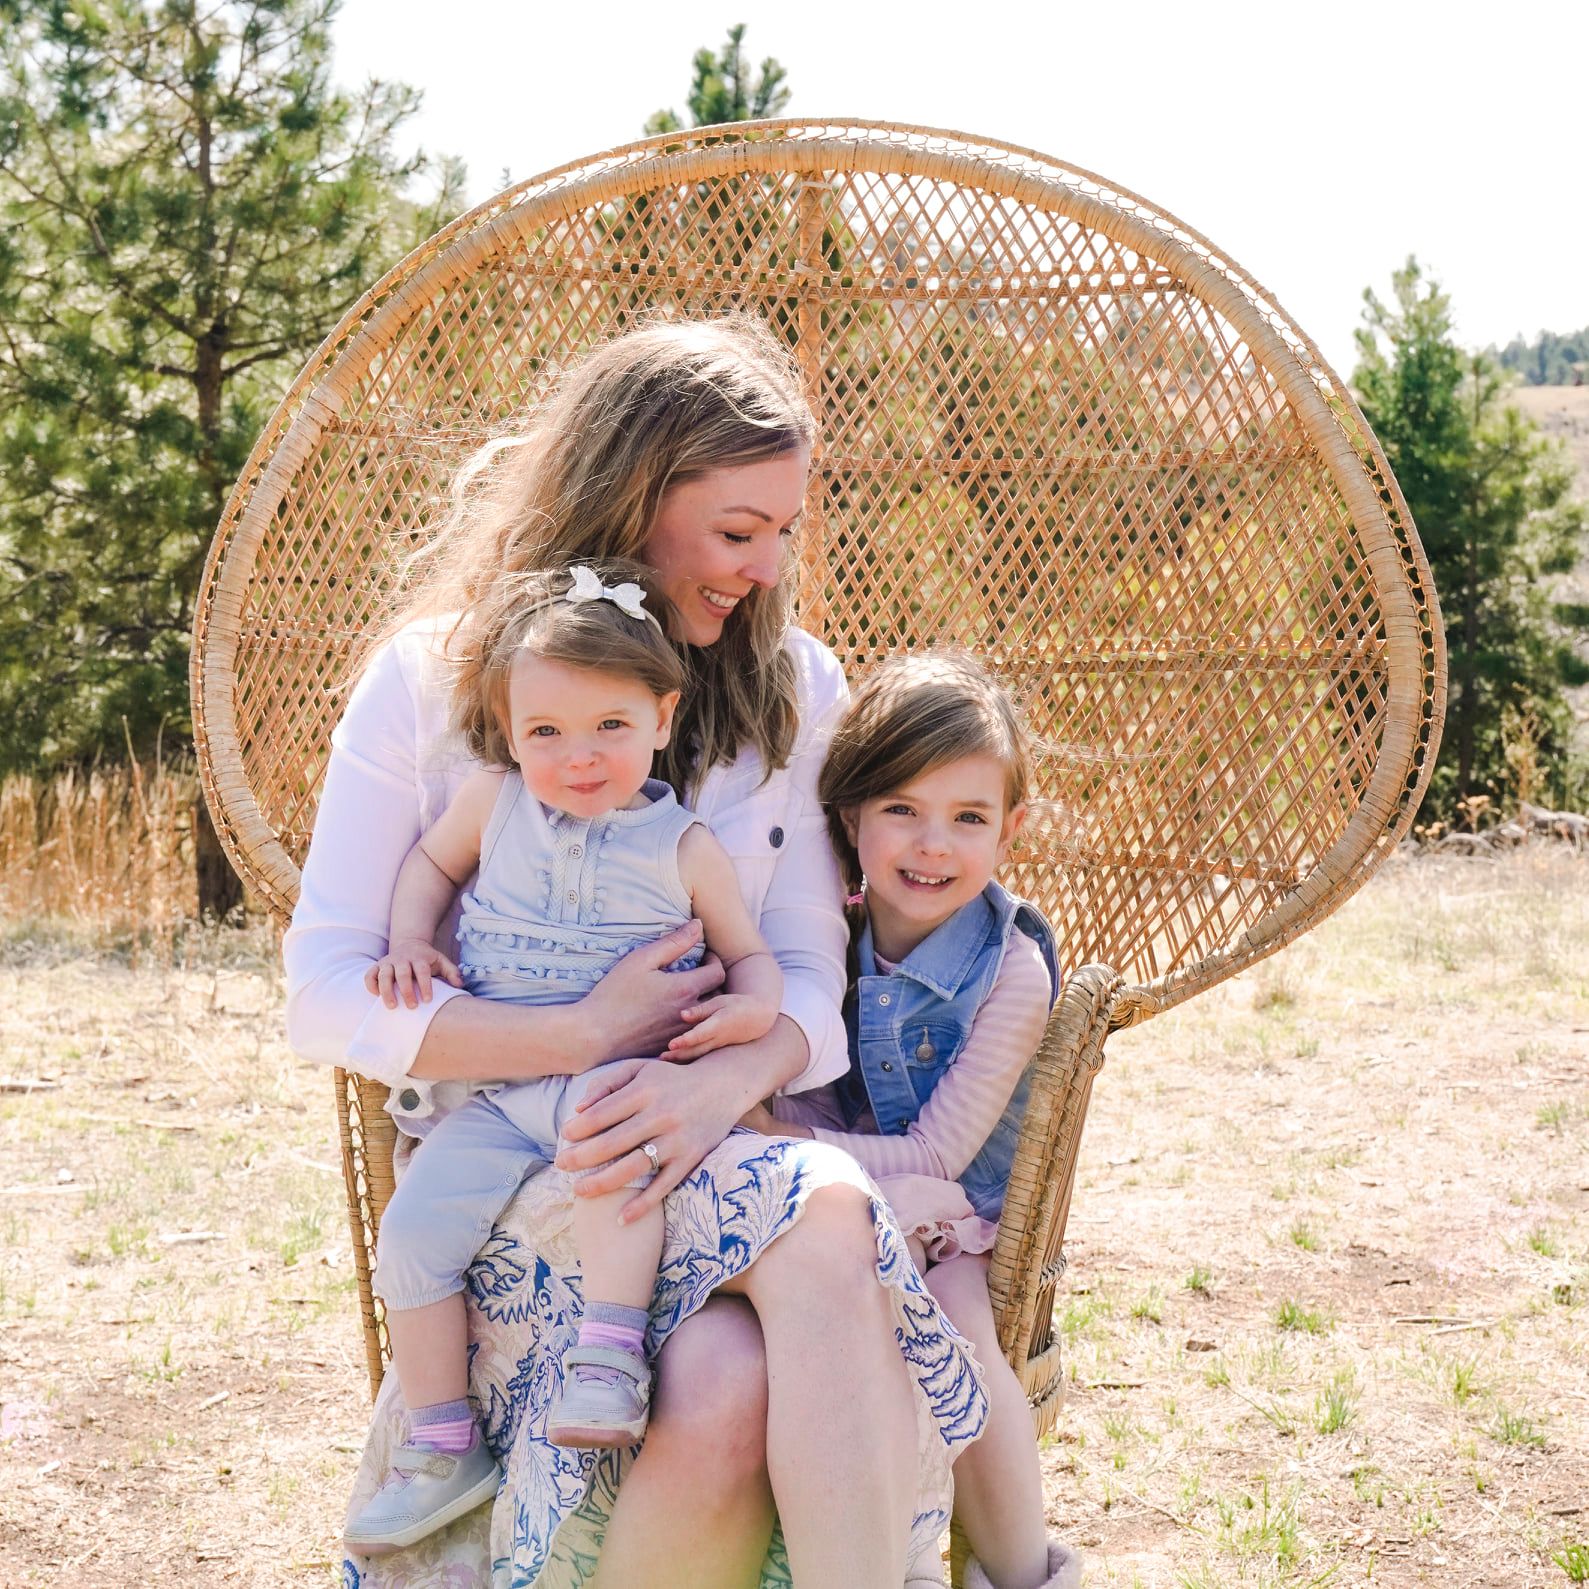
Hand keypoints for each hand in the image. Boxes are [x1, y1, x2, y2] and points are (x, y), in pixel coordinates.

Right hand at [364, 939, 462, 1009]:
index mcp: (419, 958)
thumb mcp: (441, 961)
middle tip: (412, 1007)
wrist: (410, 943)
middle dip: (406, 991)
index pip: (422, 971)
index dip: (425, 985)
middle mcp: (402, 959)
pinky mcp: (377, 966)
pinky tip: (376, 996)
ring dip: (387, 991)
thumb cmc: (427, 958)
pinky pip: (370, 975)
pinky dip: (371, 985)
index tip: (428, 1000)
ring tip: (392, 1006)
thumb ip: (451, 972)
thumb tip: (459, 985)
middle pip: (402, 974)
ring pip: (384, 975)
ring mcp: (388, 962)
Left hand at [558, 1022, 803, 1222]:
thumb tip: (578, 1109)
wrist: (723, 1085)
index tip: (564, 1137)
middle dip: (581, 1157)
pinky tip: (621, 1218)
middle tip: (561, 1165)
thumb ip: (608, 1083)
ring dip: (603, 1183)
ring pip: (634, 1167)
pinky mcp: (692, 1158)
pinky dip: (643, 1204)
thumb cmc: (672, 1078)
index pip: (603, 1113)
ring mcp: (677, 1139)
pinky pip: (664, 1186)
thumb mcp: (641, 1068)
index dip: (579, 1128)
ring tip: (580, 1190)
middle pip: (613, 1142)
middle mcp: (661, 1114)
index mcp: (645, 1090)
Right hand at [577, 922, 725, 1064]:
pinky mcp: (674, 1047)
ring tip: (690, 993)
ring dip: (705, 1003)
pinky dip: (693, 1022)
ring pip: (708, 1016)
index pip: (718, 972)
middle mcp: (690, 1013)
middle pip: (719, 995)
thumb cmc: (614, 995)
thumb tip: (698, 925)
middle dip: (713, 982)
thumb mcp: (641, 960)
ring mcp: (683, 1033)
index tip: (703, 956)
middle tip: (699, 973)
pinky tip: (675, 1014)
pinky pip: (694, 1033)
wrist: (594, 1035)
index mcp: (685, 989)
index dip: (714, 960)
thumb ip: (674, 942)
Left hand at [664, 993, 778, 1060]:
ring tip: (663, 1060)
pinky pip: (702, 1056)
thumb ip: (701, 1010)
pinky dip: (689, 1059)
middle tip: (661, 1058)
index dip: (686, 1040)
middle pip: (696, 1049)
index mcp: (719, 1024)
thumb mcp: (721, 1002)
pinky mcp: (718, 1051)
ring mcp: (719, 1047)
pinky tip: (675, 1061)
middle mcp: (718, 1039)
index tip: (671, 1044)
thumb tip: (682, 1015)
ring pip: (699, 1055)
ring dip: (681, 1059)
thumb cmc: (737, 1006)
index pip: (701, 1034)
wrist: (759, 1019)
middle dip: (678, 1054)